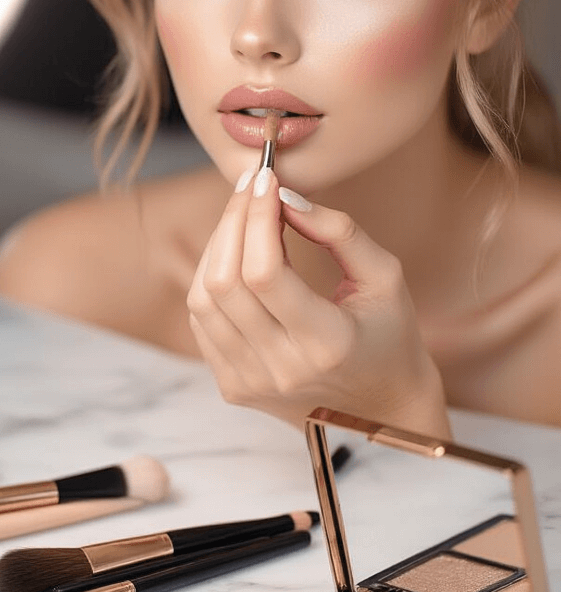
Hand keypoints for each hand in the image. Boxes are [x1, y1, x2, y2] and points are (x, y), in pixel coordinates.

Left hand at [187, 166, 450, 436]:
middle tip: (251, 187)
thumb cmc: (390, 336)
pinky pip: (201, 321)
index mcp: (326, 345)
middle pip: (226, 282)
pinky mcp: (232, 388)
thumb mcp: (384, 277)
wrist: (381, 411)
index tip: (266, 179)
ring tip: (243, 216)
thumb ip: (339, 232)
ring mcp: (250, 383)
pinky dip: (211, 278)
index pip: (265, 273)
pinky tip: (236, 254)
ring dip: (217, 246)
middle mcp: (281, 370)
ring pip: (203, 299)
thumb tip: (285, 197)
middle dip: (234, 221)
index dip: (257, 217)